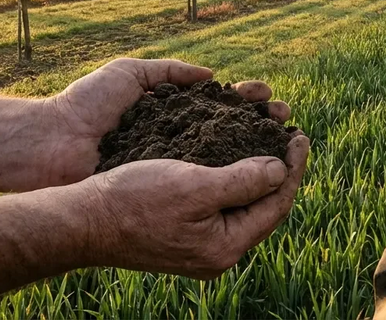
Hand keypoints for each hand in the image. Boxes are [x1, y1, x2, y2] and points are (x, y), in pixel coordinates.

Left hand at [42, 58, 290, 187]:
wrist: (55, 143)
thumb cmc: (88, 105)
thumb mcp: (130, 73)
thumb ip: (172, 71)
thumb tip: (213, 75)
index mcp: (176, 110)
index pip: (222, 101)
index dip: (247, 98)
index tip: (264, 94)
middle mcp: (182, 137)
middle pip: (234, 128)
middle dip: (262, 121)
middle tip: (283, 117)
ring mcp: (177, 163)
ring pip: (228, 155)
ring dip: (258, 147)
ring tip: (280, 138)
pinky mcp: (167, 186)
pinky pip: (207, 181)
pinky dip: (235, 176)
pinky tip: (257, 170)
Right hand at [79, 133, 309, 277]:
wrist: (84, 220)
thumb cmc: (136, 200)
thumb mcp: (194, 186)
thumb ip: (243, 181)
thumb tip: (280, 170)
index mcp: (226, 246)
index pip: (277, 204)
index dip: (293, 168)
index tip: (301, 136)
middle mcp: (219, 251)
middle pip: (266, 207)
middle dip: (282, 170)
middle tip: (292, 136)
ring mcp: (203, 243)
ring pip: (246, 203)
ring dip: (260, 171)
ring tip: (271, 141)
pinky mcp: (188, 231)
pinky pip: (225, 202)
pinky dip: (237, 177)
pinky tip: (237, 155)